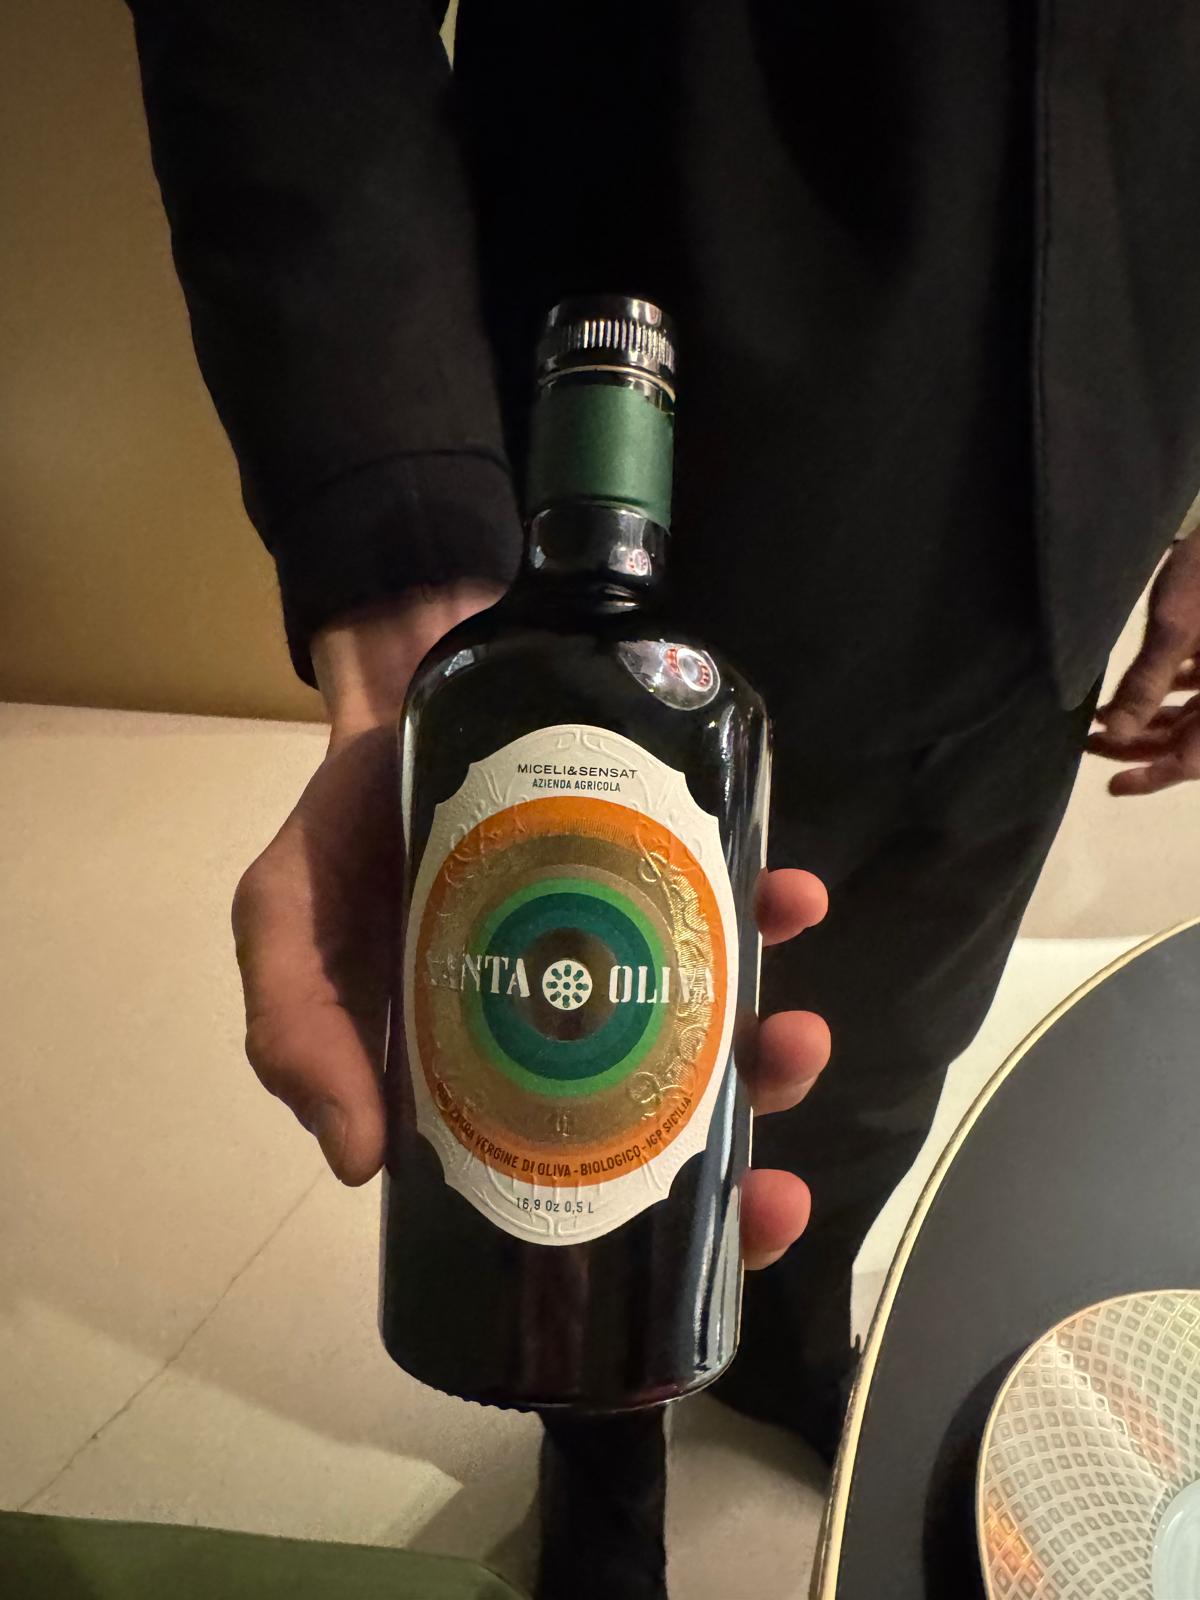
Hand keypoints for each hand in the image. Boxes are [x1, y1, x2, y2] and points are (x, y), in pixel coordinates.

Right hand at [232, 596, 830, 1270]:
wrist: (395, 707)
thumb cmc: (341, 838)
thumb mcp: (285, 930)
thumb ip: (295, 1030)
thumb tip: (354, 1163)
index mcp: (488, 1075)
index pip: (577, 1175)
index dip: (657, 1230)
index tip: (713, 1244)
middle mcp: (573, 1028)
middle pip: (676, 1116)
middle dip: (737, 1158)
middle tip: (775, 1190)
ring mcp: (627, 947)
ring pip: (722, 1020)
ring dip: (776, 1050)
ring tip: (794, 1037)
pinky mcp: (658, 868)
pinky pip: (733, 898)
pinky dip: (775, 908)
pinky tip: (795, 901)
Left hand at [1088, 525, 1199, 794]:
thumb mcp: (1174, 627)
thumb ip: (1145, 684)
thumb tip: (1114, 732)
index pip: (1194, 760)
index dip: (1153, 777)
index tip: (1111, 785)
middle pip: (1193, 741)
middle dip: (1143, 747)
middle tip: (1092, 744)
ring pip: (1196, 716)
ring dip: (1153, 722)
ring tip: (1104, 719)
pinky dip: (1172, 696)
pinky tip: (1141, 689)